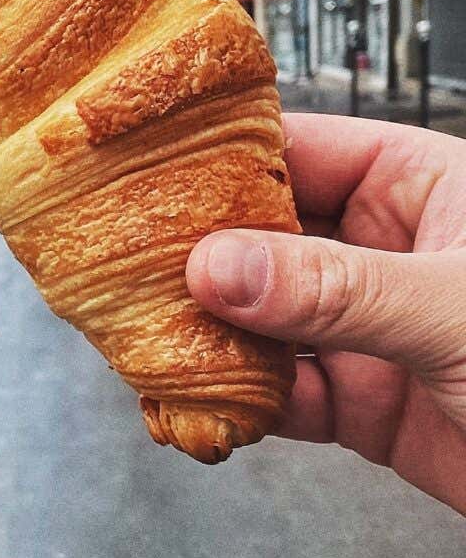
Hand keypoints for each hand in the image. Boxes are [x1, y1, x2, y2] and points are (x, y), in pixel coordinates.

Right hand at [187, 113, 465, 512]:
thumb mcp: (455, 310)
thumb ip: (333, 290)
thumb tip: (219, 266)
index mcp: (420, 187)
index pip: (298, 151)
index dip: (221, 164)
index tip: (149, 179)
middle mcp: (385, 251)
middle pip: (263, 241)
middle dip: (197, 262)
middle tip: (125, 273)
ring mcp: (369, 329)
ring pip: (261, 322)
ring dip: (209, 339)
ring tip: (150, 346)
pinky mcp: (365, 404)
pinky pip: (282, 393)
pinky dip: (241, 404)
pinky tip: (207, 406)